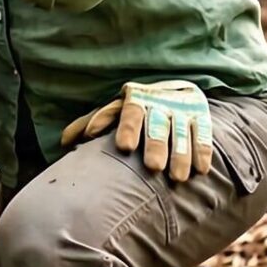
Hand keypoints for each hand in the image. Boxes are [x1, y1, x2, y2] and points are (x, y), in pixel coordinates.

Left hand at [60, 79, 215, 181]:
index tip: (124, 146)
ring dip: (180, 154)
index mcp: (134, 99)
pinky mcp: (201, 116)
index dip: (126, 127)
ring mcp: (181, 109)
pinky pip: (203, 134)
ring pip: (181, 132)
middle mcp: (159, 101)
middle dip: (156, 144)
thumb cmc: (137, 108)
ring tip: (178, 177)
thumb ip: (94, 123)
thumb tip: (64, 142)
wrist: (177, 89)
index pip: (129, 111)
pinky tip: (201, 170)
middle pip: (156, 123)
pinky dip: (202, 151)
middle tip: (153, 166)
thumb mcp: (116, 111)